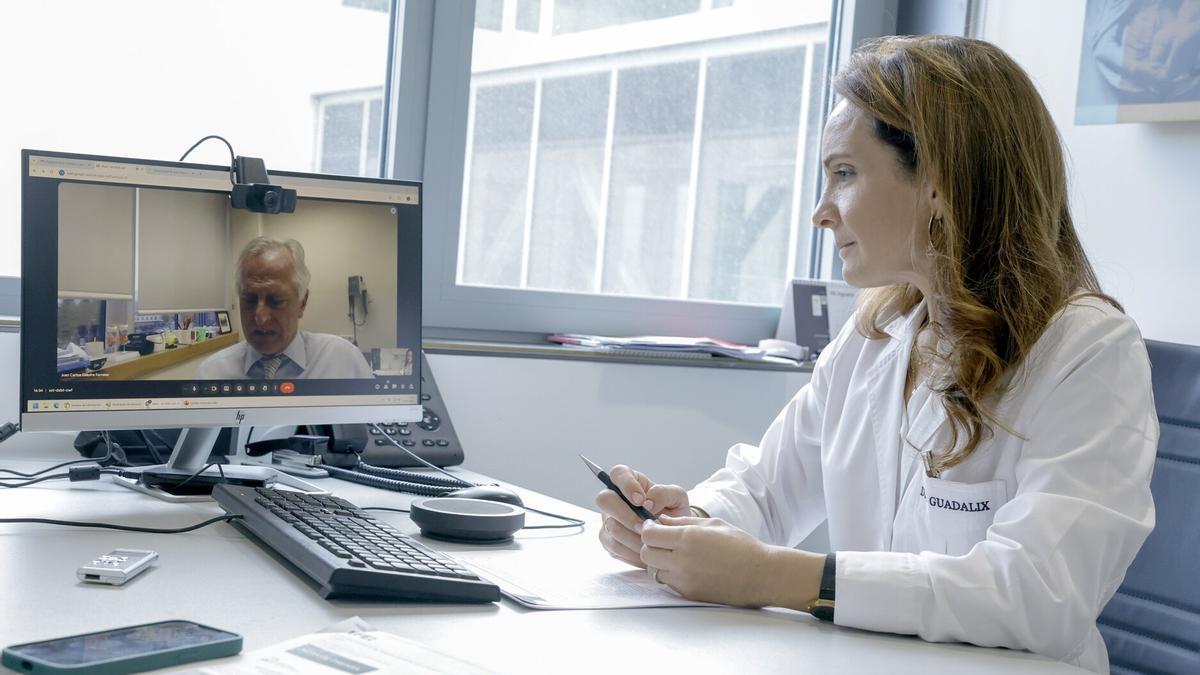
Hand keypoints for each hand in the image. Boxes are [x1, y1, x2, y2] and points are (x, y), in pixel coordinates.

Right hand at [595, 464, 689, 568]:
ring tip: (651, 541)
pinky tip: (645, 550)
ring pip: (610, 527)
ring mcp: (608, 519)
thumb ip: (664, 493)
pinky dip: (631, 551)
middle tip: (645, 526)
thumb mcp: (677, 497)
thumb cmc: (673, 511)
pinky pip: (614, 546)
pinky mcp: (608, 539)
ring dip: (633, 537)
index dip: (626, 486)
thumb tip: (648, 502)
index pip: (618, 473)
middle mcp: (613, 497)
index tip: (641, 501)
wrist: (672, 535)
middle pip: (604, 499)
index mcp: (629, 480)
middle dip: (626, 516)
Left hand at [637, 515, 776, 605]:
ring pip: (653, 570)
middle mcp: (681, 560)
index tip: (654, 527)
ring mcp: (684, 579)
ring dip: (658, 562)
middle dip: (650, 545)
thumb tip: (661, 520)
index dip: (648, 529)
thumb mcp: (713, 524)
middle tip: (662, 542)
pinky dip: (670, 575)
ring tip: (673, 556)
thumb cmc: (741, 546)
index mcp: (687, 538)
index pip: (649, 534)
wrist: (761, 575)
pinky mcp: (689, 593)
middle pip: (646, 553)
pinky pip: (668, 583)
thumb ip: (683, 521)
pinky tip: (685, 568)